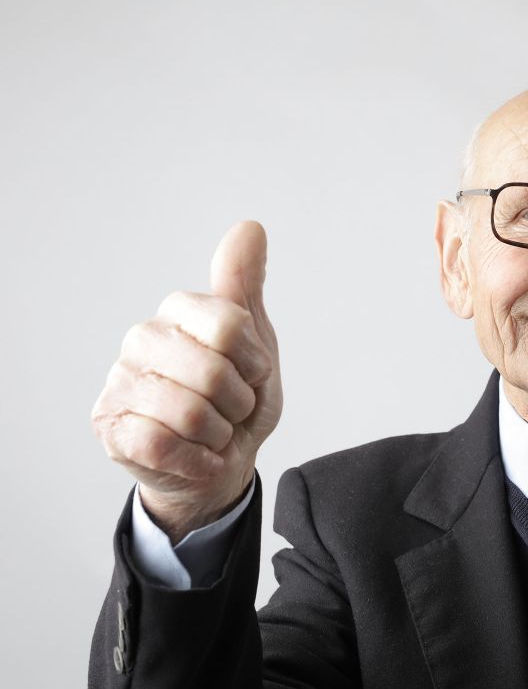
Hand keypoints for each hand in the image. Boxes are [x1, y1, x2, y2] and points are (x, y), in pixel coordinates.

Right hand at [92, 221, 282, 541]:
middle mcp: (142, 339)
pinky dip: (197, 459)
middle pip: (213, 372)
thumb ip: (247, 285)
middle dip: (238, 403)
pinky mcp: (110, 427)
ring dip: (219, 434)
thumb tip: (250, 227)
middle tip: (231, 408)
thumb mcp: (255, 341)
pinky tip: (195, 453)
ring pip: (190, 413)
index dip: (254, 361)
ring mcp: (120, 382)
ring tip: (212, 431)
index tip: (251, 372)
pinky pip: (164, 444)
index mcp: (179, 310)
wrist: (223, 460)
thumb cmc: (237, 398)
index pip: (230, 324)